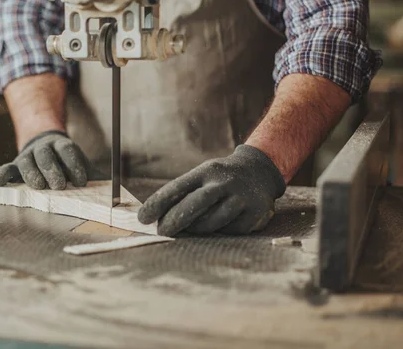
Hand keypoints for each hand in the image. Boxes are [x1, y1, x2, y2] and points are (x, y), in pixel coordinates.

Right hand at [0, 130, 98, 189]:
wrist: (45, 148)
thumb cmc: (67, 164)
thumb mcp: (82, 166)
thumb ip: (95, 176)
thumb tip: (116, 191)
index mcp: (62, 146)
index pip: (68, 151)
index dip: (74, 165)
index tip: (81, 182)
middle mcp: (43, 148)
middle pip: (46, 156)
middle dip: (53, 170)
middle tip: (59, 185)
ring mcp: (27, 156)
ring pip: (27, 162)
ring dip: (33, 174)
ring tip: (39, 187)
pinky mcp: (15, 166)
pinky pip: (6, 169)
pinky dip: (2, 175)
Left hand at [137, 145, 285, 235]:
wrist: (259, 171)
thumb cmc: (219, 179)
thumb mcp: (202, 176)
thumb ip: (184, 194)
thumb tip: (157, 219)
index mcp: (206, 171)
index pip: (178, 187)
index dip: (158, 203)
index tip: (143, 218)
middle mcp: (224, 182)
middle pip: (195, 204)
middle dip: (175, 220)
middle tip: (161, 231)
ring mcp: (241, 198)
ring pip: (212, 222)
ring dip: (196, 229)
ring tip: (190, 228)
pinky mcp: (255, 214)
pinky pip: (230, 231)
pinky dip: (221, 231)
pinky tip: (221, 224)